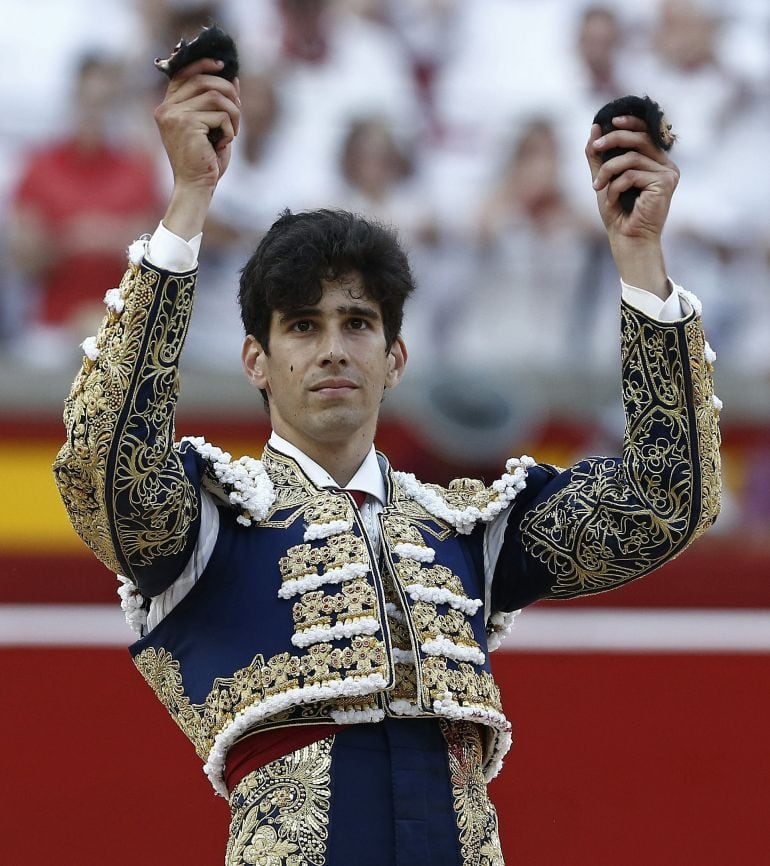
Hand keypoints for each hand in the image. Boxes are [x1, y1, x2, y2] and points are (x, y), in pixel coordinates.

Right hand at [153, 58, 240, 237]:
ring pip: (215, 96)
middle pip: (203, 80)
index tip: (223, 66)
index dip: (204, 65)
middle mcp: (167, 108)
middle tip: (238, 109)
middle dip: (228, 92)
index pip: (184, 73)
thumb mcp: (212, 128)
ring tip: (233, 131)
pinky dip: (230, 128)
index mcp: (168, 108)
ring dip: (233, 112)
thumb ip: (218, 103)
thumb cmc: (204, 162)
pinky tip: (226, 142)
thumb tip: (233, 78)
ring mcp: (175, 115)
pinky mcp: (187, 124)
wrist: (196, 187)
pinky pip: (219, 114)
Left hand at [586, 115, 679, 297]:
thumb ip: (599, 156)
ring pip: (632, 157)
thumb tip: (595, 126)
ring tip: (596, 187)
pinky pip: (632, 174)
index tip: (610, 121)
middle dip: (613, 140)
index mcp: (655, 162)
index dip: (629, 122)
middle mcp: (666, 165)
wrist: (626, 239)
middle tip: (594, 147)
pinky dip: (615, 186)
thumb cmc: (617, 212)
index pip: (645, 132)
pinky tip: (612, 200)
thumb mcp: (604, 179)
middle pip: (639, 138)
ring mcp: (668, 173)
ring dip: (608, 170)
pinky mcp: (665, 183)